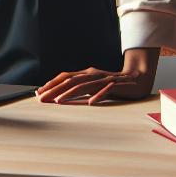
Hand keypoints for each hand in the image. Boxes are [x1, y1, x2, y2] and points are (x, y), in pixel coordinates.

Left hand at [36, 46, 161, 104]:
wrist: (136, 79)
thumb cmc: (112, 84)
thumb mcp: (93, 85)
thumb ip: (79, 88)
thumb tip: (60, 96)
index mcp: (86, 73)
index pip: (65, 77)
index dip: (51, 84)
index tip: (38, 92)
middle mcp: (93, 74)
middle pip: (71, 81)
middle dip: (54, 90)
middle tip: (42, 98)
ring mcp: (104, 79)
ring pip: (85, 85)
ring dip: (70, 93)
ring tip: (58, 101)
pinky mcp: (116, 85)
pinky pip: (106, 90)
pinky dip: (98, 96)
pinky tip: (91, 102)